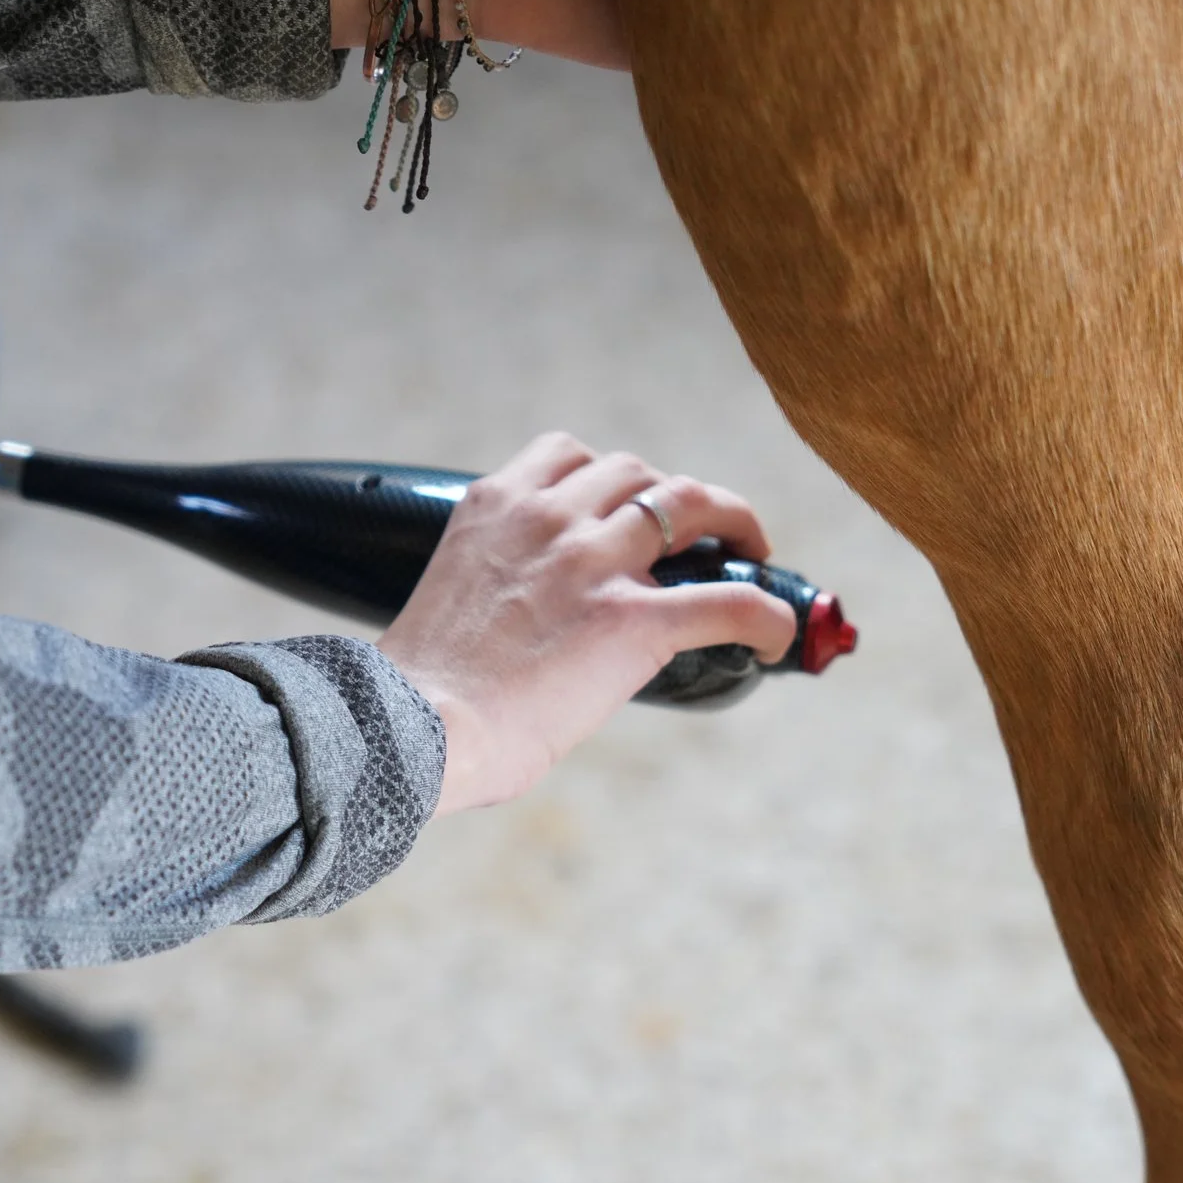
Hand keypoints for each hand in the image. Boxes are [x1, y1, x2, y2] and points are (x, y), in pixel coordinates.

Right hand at [377, 433, 798, 815]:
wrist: (406, 727)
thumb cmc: (416, 692)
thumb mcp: (451, 594)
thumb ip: (497, 582)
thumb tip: (527, 626)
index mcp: (496, 506)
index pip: (568, 455)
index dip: (610, 479)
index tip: (625, 507)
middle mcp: (548, 518)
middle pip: (636, 471)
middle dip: (672, 495)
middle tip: (697, 534)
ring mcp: (594, 564)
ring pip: (688, 503)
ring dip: (729, 519)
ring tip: (751, 549)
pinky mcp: (632, 622)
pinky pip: (728, 601)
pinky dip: (764, 614)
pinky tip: (776, 637)